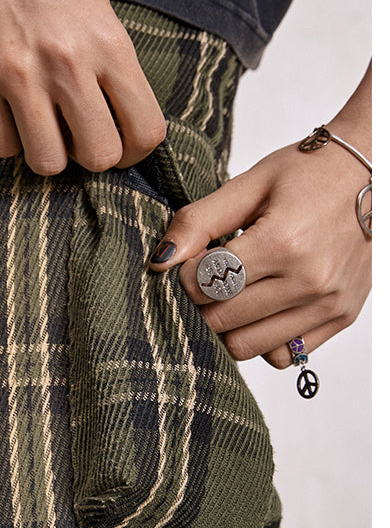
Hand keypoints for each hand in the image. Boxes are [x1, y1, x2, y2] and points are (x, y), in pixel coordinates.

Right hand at [0, 0, 166, 174]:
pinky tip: (7, 113)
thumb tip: (119, 117)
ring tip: (40, 127)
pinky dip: (7, 139)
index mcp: (108, 44)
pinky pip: (1, 146)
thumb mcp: (99, 6)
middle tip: (76, 138)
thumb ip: (113, 62)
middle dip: (90, 156)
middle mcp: (67, 64)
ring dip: (47, 153)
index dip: (135, 152)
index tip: (120, 145)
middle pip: (99, 156)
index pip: (145, 130)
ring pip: (47, 163)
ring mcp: (19, 76)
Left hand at [147, 138, 370, 367]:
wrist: (374, 171)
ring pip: (248, 347)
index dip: (185, 275)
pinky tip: (261, 306)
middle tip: (207, 277)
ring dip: (228, 325)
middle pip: (222, 321)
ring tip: (233, 292)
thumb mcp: (249, 184)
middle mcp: (310, 281)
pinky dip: (262, 338)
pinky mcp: (341, 317)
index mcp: (283, 243)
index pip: (206, 284)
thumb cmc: (310, 173)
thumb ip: (199, 221)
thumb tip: (159, 260)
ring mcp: (329, 304)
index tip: (193, 258)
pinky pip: (282, 356)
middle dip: (201, 303)